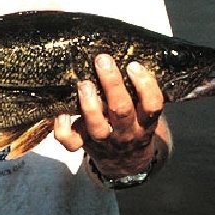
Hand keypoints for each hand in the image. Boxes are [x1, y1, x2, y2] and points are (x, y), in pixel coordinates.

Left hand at [53, 54, 169, 178]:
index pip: (152, 105)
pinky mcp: (84, 146)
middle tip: (102, 61)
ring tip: (84, 83)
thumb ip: (138, 91)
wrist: (126, 163)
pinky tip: (61, 112)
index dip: (145, 85)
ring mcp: (104, 140)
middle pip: (121, 110)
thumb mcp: (143, 111)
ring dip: (89, 104)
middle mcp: (125, 132)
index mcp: (145, 122)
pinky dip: (63, 128)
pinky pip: (71, 142)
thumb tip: (127, 51)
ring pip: (97, 126)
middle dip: (111, 84)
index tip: (133, 65)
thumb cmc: (133, 123)